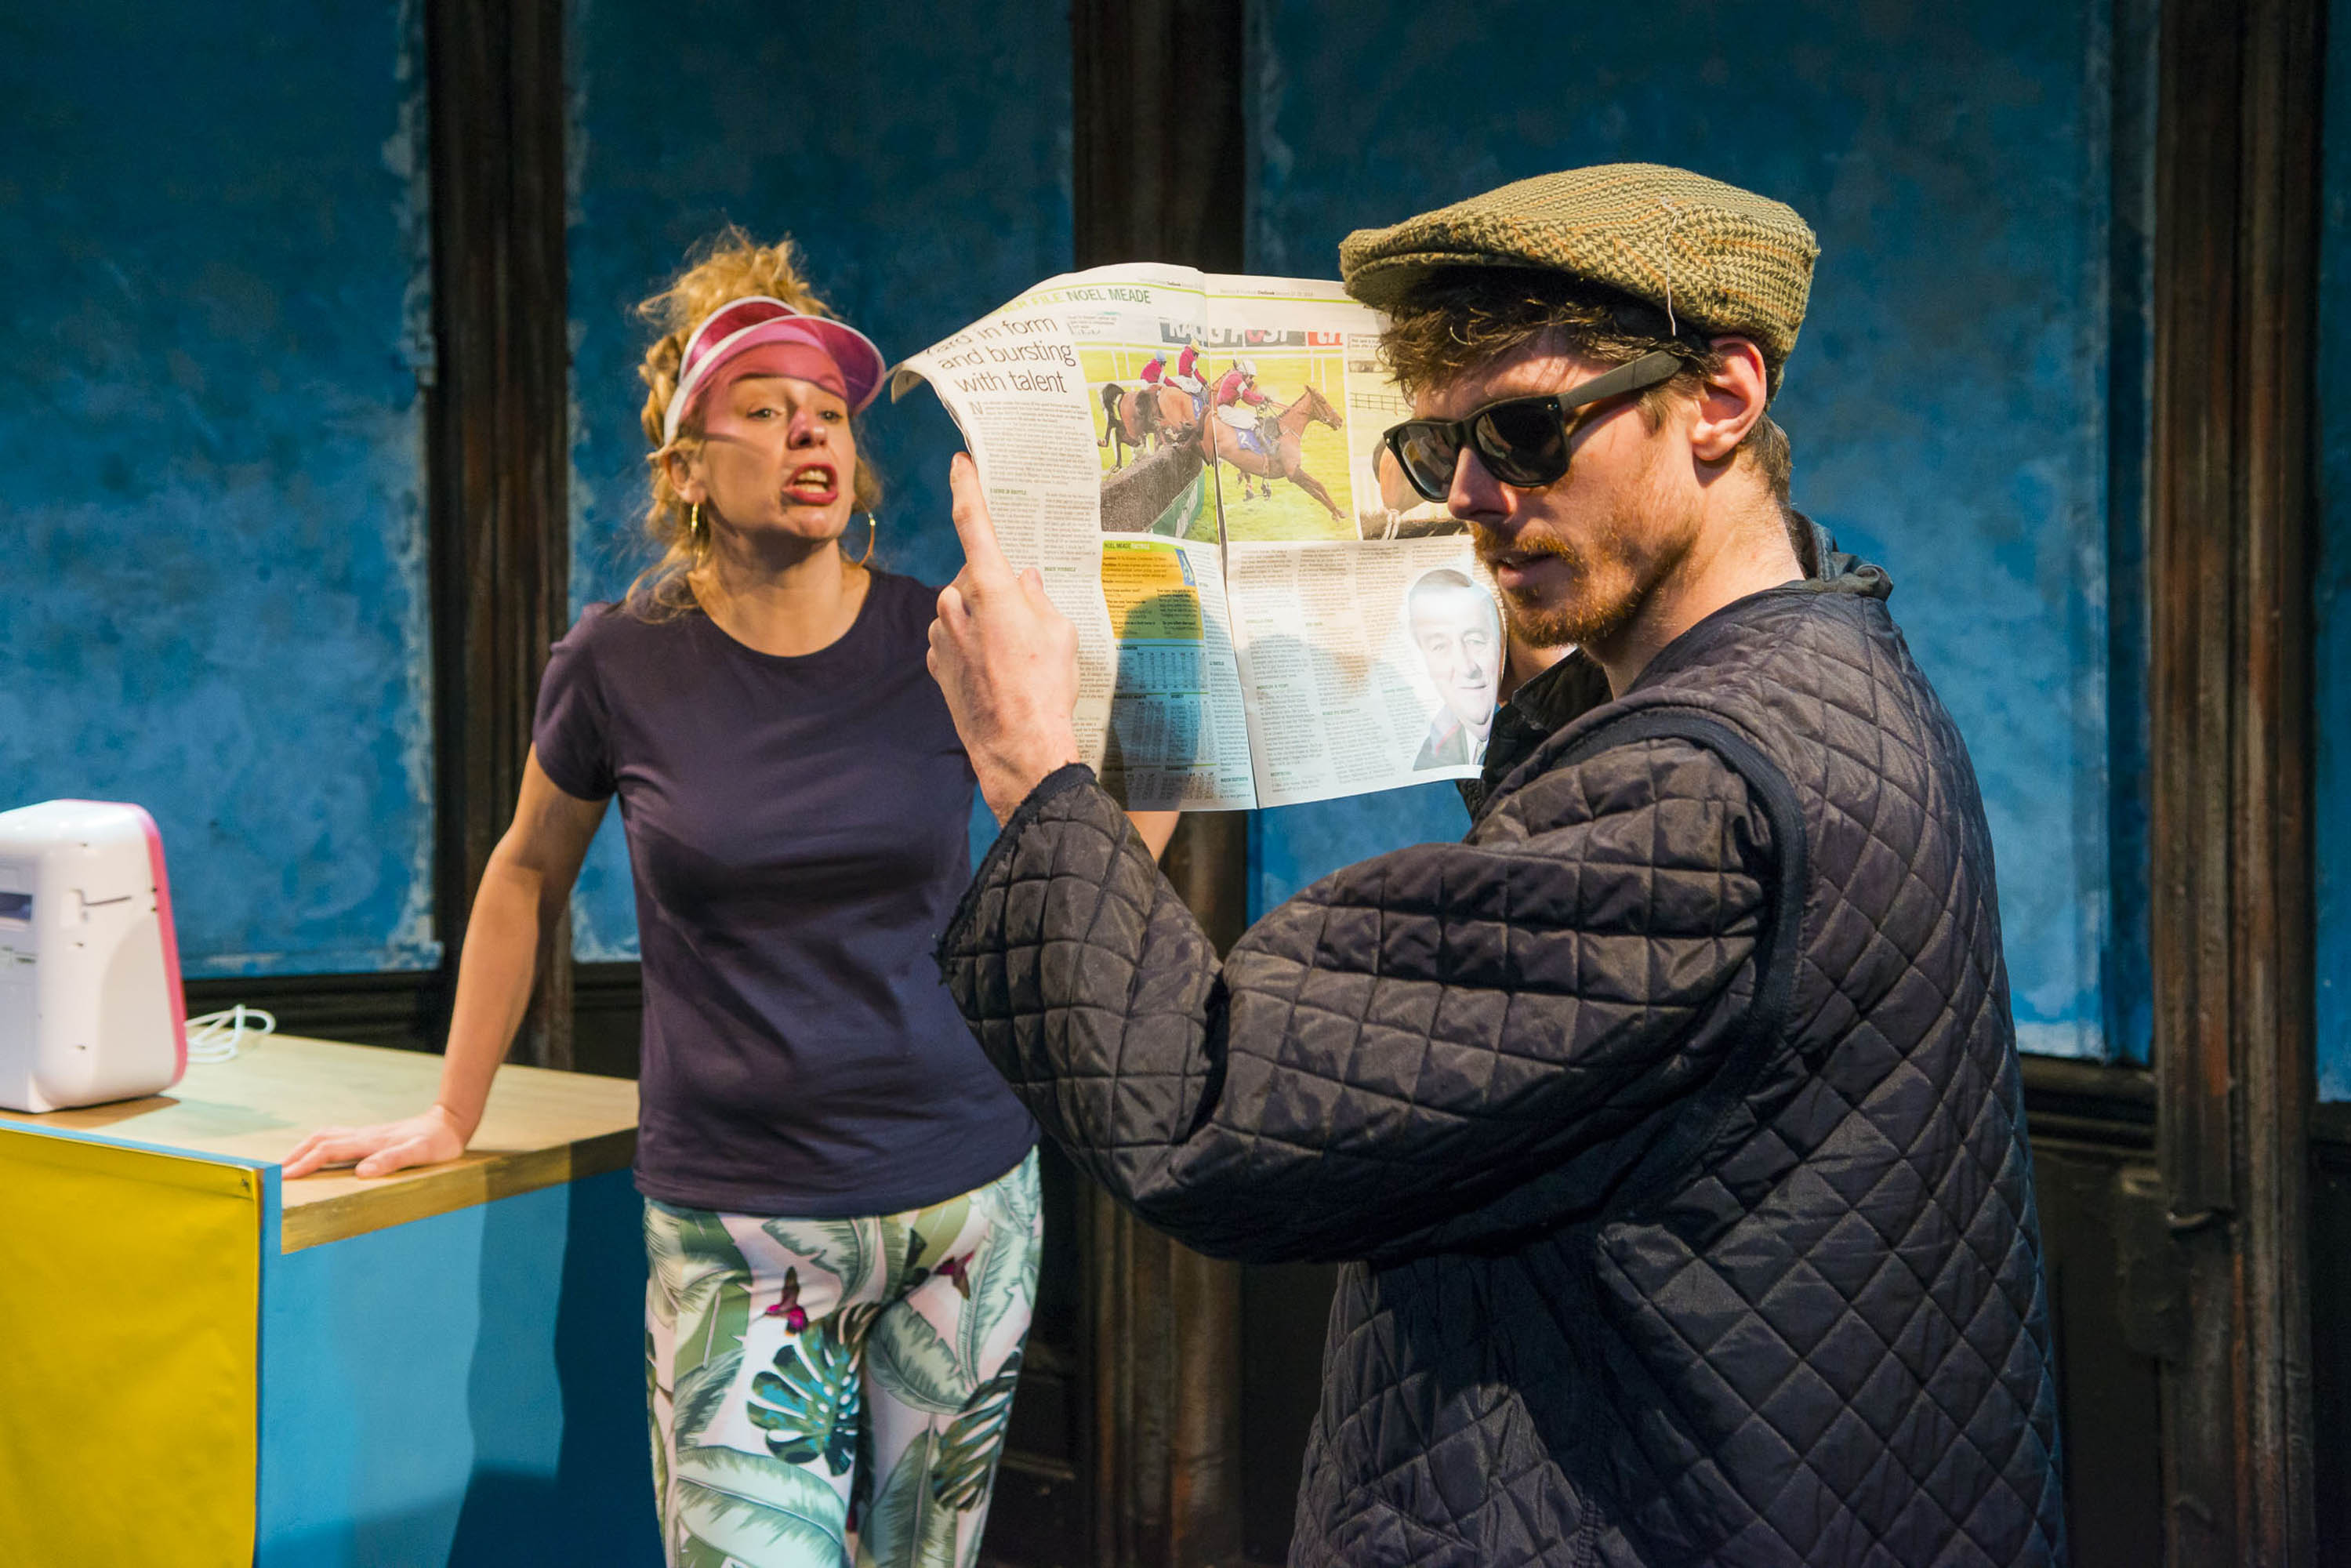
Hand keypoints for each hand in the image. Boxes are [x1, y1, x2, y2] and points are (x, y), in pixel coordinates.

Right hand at [281, 1104, 469, 1178]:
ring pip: (326, 1136)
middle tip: (274, 1173)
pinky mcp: (371, 1136)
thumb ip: (392, 1161)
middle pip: (319, 1140)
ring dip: (304, 1148)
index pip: (328, 1151)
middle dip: (295, 1156)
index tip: (284, 1177)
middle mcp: (363, 1135)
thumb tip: (361, 1173)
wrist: (449, 1123)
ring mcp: (366, 1134)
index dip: (304, 1164)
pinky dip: (318, 1145)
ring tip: (288, 1164)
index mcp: (369, 1142)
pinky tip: (318, 1153)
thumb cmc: (437, 1143)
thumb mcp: (420, 1154)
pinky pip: (336, 1138)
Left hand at [928, 453, 1084, 820]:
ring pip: (962, 606)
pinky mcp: (935, 660)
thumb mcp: (1059, 634)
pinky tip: (995, 671)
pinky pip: (953, 636)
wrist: (1017, 749)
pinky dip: (971, 643)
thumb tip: (1026, 583)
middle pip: (975, 574)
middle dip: (997, 586)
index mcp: (990, 587)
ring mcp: (940, 633)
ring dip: (984, 619)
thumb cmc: (1045, 689)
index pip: (972, 524)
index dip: (966, 488)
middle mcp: (955, 603)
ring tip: (1015, 656)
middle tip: (1027, 622)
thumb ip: (1038, 599)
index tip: (960, 464)